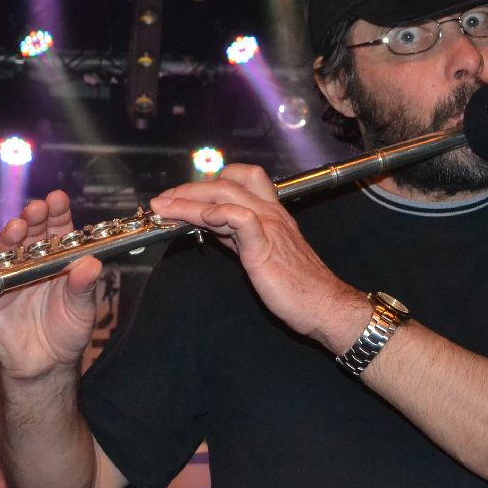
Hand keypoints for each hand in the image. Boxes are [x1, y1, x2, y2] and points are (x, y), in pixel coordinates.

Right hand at [0, 190, 102, 379]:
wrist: (47, 365)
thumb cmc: (68, 333)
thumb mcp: (82, 309)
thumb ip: (83, 287)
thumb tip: (92, 263)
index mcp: (57, 262)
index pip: (57, 232)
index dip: (57, 215)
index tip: (58, 199)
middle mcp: (32, 265)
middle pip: (30, 236)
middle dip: (33, 219)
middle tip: (37, 208)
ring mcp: (10, 279)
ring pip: (6, 253)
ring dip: (9, 238)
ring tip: (17, 227)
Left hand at [149, 165, 368, 353]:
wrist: (324, 306)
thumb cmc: (298, 287)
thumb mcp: (261, 253)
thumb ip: (237, 236)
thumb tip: (210, 225)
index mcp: (271, 214)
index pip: (237, 180)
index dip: (207, 183)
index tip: (180, 197)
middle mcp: (270, 213)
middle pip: (225, 182)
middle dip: (188, 189)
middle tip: (163, 201)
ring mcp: (269, 227)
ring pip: (226, 194)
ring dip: (189, 199)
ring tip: (164, 207)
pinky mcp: (265, 247)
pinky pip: (240, 218)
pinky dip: (217, 213)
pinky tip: (200, 219)